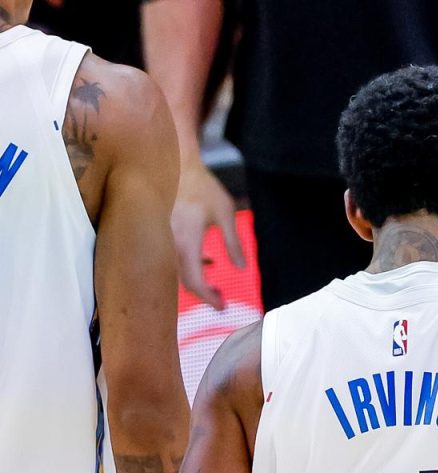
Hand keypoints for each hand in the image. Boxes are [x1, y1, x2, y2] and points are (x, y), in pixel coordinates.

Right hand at [173, 160, 245, 308]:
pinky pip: (173, 257)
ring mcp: (163, 239)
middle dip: (203, 294)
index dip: (208, 298)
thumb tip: (240, 268)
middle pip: (183, 281)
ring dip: (196, 280)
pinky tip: (207, 262)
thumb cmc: (202, 187)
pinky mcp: (162, 234)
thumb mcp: (226, 213)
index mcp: (186, 241)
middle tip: (221, 300)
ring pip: (177, 271)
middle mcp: (170, 244)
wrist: (174, 165)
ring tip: (216, 286)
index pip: (194, 281)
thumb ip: (233, 242)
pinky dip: (190, 265)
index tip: (222, 306)